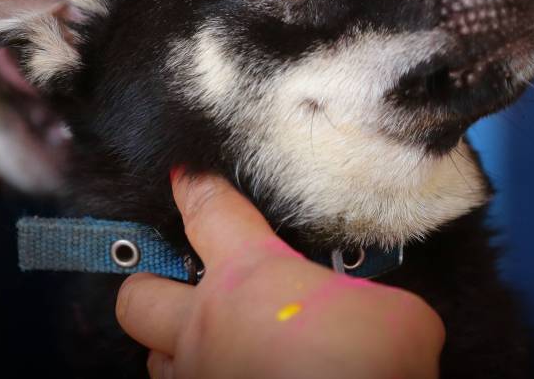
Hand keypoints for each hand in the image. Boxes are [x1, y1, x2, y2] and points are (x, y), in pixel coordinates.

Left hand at [115, 173, 443, 378]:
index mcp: (252, 276)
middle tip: (182, 283)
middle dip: (152, 284)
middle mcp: (209, 326)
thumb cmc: (372, 363)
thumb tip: (370, 312)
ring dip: (177, 345)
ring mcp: (200, 378)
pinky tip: (234, 373)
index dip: (194, 187)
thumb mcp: (393, 310)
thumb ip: (363, 298)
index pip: (208, 211)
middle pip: (139, 295)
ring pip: (155, 357)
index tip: (184, 174)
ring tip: (212, 340)